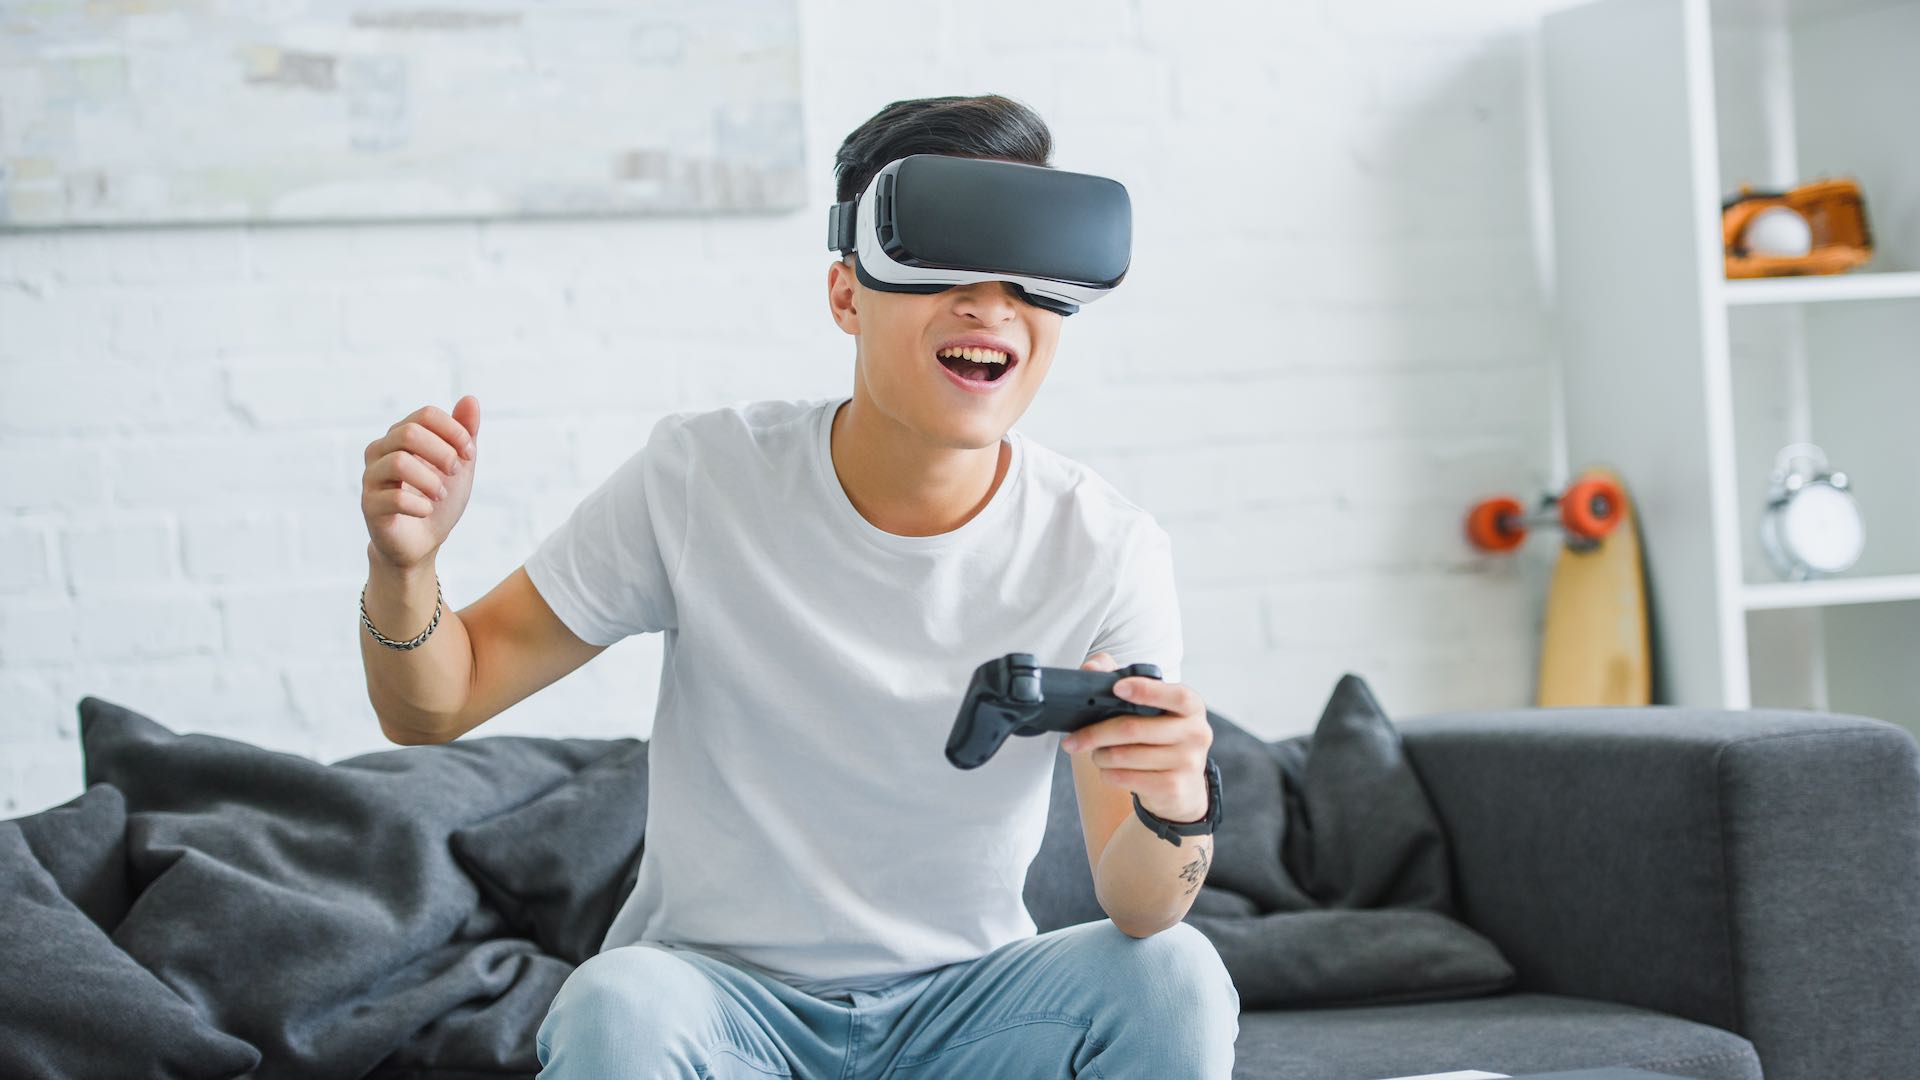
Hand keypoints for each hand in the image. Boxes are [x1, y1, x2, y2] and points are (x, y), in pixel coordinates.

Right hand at [361, 396, 480, 571]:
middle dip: (442, 453)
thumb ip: (464, 433)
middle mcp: (380, 451)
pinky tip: (426, 511)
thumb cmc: (437, 499)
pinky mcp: (369, 505)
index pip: (425, 415)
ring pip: (399, 463)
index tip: (470, 455)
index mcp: (400, 436)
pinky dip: (420, 505)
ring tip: (441, 495)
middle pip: (409, 433)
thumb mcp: (459, 464)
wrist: (421, 542)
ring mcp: (371, 477)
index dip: (454, 431)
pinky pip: (395, 498)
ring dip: (431, 480)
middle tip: (455, 472)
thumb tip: (471, 398)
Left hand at [1062, 651, 1212, 821]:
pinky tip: (1109, 771)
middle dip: (1096, 733)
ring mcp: (1188, 763)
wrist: (1181, 786)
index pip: (1175, 695)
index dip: (1146, 690)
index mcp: (1192, 707)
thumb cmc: (1159, 737)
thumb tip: (1092, 667)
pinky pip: (1127, 778)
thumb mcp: (1149, 707)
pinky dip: (1108, 774)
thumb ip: (1118, 678)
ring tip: (1096, 754)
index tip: (1117, 688)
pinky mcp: (1173, 788)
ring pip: (1125, 756)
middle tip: (1072, 739)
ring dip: (1100, 756)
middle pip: (1134, 728)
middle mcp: (1196, 733)